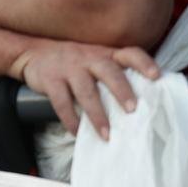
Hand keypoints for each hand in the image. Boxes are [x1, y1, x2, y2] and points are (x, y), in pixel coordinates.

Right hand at [9, 39, 159, 138]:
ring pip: (86, 90)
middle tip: (133, 110)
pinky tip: (76, 132)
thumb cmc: (73, 61)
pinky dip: (70, 119)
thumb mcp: (94, 59)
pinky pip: (61, 101)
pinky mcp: (50, 79)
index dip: (143, 63)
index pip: (129, 53)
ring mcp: (68, 67)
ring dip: (97, 114)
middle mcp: (88, 57)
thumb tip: (143, 105)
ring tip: (106, 134)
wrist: (31, 52)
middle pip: (108, 71)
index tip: (156, 76)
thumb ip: (114, 73)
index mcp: (105, 54)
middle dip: (121, 90)